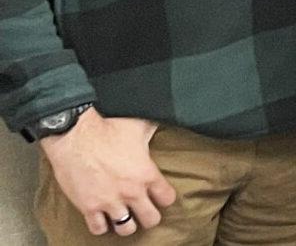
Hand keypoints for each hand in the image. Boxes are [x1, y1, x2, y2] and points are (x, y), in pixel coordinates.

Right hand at [36, 109, 172, 236]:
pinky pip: (98, 228)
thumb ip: (153, 131)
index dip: (163, 198)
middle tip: (142, 210)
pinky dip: (101, 225)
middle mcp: (132, 192)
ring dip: (126, 224)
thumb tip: (162, 122)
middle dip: (148, 216)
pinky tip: (101, 218)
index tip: (158, 195)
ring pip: (126, 229)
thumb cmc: (105, 127)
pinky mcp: (88, 206)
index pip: (167, 198)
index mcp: (147, 174)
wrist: (72, 133)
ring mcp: (109, 201)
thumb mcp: (138, 126)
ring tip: (123, 216)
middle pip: (151, 219)